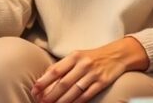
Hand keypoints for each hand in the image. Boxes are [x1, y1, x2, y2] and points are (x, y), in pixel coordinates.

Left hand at [31, 37, 148, 102]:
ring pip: (74, 91)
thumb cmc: (92, 56)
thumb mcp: (77, 56)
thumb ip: (62, 66)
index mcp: (74, 56)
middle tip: (41, 102)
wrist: (117, 54)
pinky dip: (77, 102)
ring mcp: (93, 74)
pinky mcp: (102, 82)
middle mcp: (83, 64)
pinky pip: (87, 95)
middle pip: (63, 83)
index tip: (34, 90)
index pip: (55, 70)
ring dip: (62, 101)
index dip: (43, 81)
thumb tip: (44, 78)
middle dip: (51, 95)